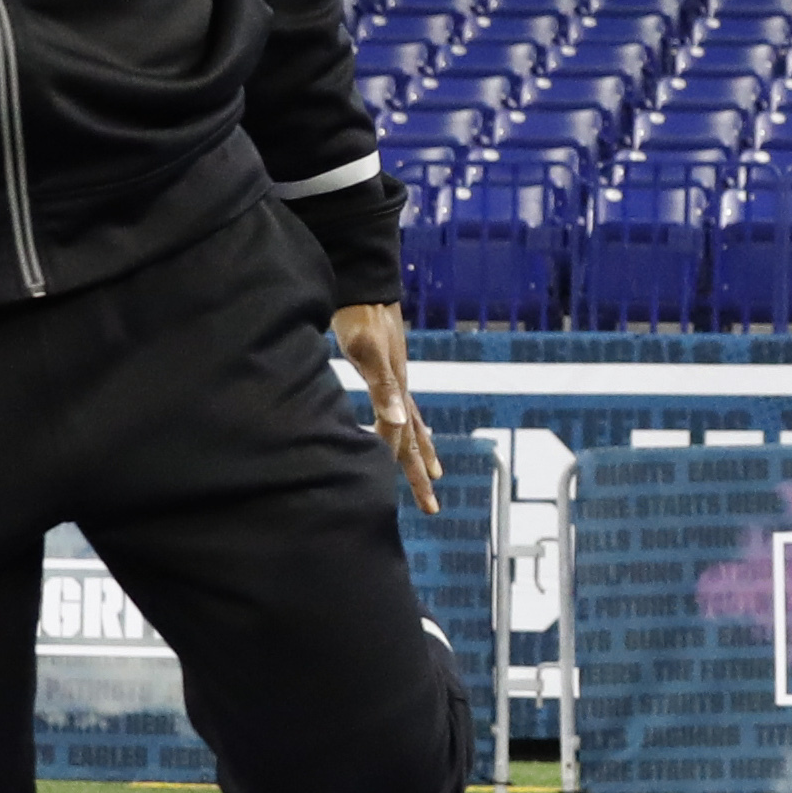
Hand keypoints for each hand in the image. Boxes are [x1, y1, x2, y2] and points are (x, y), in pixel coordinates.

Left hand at [334, 302, 443, 514]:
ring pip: (413, 426)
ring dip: (419, 454)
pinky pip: (403, 410)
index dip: (398, 464)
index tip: (400, 495)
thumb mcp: (367, 350)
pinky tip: (400, 427)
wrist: (364, 285)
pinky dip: (407, 427)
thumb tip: (397, 422)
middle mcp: (402, 389)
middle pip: (414, 440)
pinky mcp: (389, 370)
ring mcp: (398, 379)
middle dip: (419, 475)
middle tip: (432, 508)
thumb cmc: (359, 316)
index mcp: (397, 390)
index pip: (400, 437)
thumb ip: (383, 386)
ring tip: (430, 476)